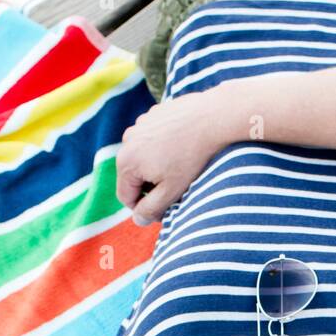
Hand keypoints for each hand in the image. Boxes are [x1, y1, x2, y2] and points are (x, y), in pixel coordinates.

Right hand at [115, 92, 230, 223]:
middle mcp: (126, 141)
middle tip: (177, 186)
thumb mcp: (171, 191)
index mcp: (125, 162)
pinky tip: (183, 147)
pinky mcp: (152, 116)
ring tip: (181, 165)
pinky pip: (152, 140)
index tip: (166, 206)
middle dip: (151, 186)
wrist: (210, 119)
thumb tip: (138, 220)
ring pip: (143, 158)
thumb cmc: (191, 158)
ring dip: (157, 167)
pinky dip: (163, 148)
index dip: (145, 208)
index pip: (126, 197)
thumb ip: (151, 209)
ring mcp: (138, 125)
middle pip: (133, 177)